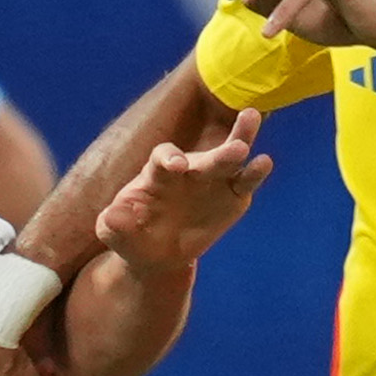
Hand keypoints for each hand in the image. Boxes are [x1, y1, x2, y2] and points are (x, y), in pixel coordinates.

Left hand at [95, 106, 271, 272]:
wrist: (157, 255)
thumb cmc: (132, 237)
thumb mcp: (114, 233)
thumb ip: (113, 224)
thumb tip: (112, 216)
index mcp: (158, 173)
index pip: (164, 156)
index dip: (170, 158)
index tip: (176, 166)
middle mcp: (189, 169)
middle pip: (205, 154)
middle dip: (220, 152)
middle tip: (237, 148)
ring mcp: (213, 180)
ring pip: (230, 157)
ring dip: (241, 139)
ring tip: (252, 121)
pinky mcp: (233, 195)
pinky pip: (245, 181)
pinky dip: (255, 172)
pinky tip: (264, 162)